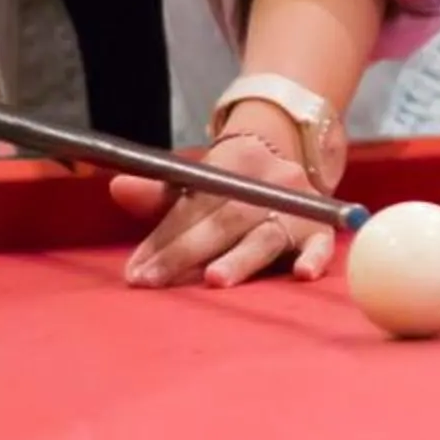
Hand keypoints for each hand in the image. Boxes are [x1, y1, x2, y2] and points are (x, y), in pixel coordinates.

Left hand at [109, 120, 335, 289]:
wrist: (292, 158)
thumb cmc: (234, 186)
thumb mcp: (200, 181)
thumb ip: (159, 192)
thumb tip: (118, 188)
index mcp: (235, 162)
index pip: (193, 204)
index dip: (162, 238)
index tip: (136, 270)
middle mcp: (269, 181)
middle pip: (224, 220)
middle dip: (185, 253)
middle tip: (154, 280)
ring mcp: (298, 206)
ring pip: (264, 235)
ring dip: (239, 259)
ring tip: (214, 278)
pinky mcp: (321, 230)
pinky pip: (321, 245)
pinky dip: (314, 258)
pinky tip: (302, 273)